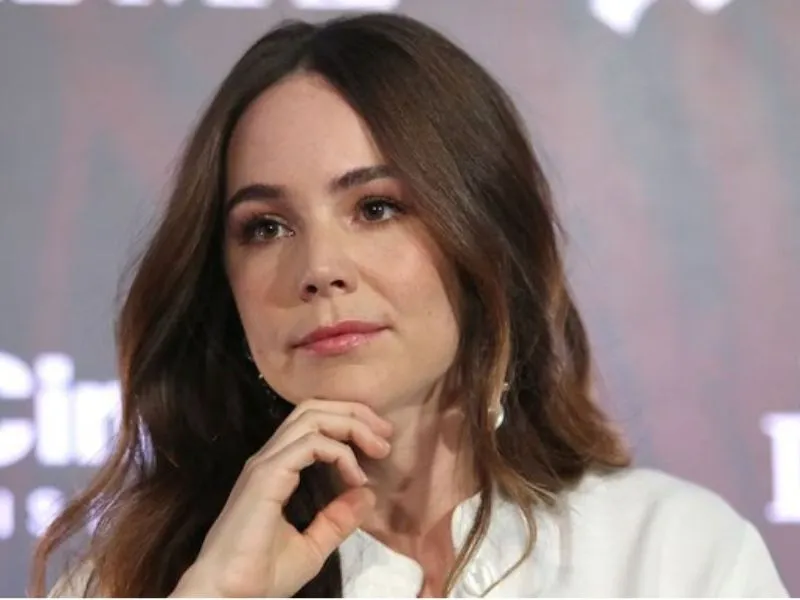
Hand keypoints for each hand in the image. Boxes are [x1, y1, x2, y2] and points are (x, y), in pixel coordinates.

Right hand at [169, 400, 392, 597]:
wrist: (230, 597)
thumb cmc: (260, 577)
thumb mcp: (313, 546)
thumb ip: (338, 519)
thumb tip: (367, 494)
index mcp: (277, 468)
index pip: (313, 422)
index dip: (349, 423)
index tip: (380, 446)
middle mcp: (270, 457)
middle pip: (314, 408)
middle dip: (355, 413)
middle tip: (386, 435)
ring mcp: (266, 463)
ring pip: (312, 417)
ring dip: (351, 425)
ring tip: (378, 448)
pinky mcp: (267, 475)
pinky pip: (311, 444)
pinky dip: (339, 452)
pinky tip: (354, 477)